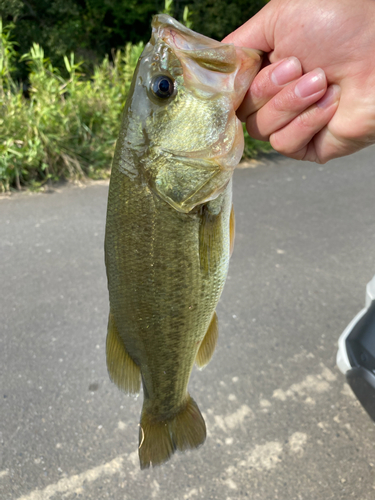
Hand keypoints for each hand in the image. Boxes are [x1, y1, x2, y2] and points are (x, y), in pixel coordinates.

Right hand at [223, 0, 374, 162]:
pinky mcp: (312, 145)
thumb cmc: (340, 21)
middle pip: (242, 113)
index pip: (231, 92)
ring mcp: (294, 122)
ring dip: (289, 104)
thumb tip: (216, 66)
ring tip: (321, 80)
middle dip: (267, 89)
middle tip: (298, 65)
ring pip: (261, 131)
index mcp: (267, 68)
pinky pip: (285, 144)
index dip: (232, 88)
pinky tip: (331, 102)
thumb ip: (240, 43)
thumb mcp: (278, 17)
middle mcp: (277, 97)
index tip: (238, 76)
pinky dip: (306, 123)